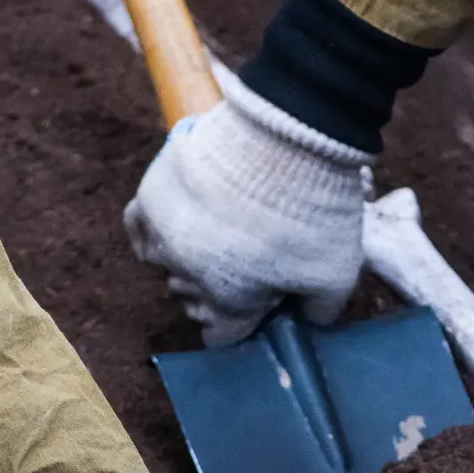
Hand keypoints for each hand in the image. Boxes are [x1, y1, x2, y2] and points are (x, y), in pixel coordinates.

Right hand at [124, 73, 372, 345]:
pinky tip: (174, 222)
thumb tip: (309, 322)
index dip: (243, 321)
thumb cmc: (314, 211)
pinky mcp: (150, 194)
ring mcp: (163, 235)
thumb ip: (321, 310)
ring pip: (165, 264)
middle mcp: (186, 276)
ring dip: (187, 256)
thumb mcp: (337, 273)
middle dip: (219, 287)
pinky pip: (136, 226)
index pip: (220, 337)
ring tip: (216, 232)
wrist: (286, 135)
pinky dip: (151, 230)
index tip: (261, 301)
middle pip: (194, 299)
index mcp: (228, 301)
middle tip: (249, 256)